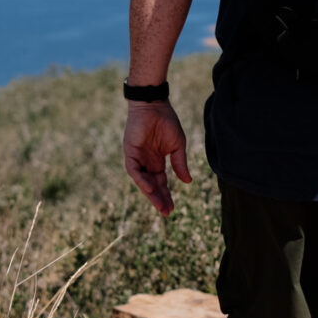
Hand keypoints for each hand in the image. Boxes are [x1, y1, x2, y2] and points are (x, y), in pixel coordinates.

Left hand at [123, 100, 192, 214]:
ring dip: (150, 193)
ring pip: (142, 181)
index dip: (166, 195)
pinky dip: (141, 180)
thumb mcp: (177, 146)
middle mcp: (146, 162)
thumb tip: (187, 182)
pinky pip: (134, 170)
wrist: (154, 105)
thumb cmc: (167, 121)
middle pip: (152, 185)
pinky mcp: (130, 152)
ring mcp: (137, 158)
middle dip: (159, 199)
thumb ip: (180, 163)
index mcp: (157, 161)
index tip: (172, 208)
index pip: (161, 182)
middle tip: (166, 212)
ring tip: (160, 204)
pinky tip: (149, 189)